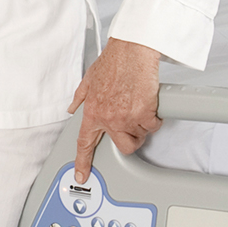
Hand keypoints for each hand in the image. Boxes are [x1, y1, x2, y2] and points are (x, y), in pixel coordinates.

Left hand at [67, 39, 161, 183]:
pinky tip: (148, 102)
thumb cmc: (114, 62)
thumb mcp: (89, 79)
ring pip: (139, 136)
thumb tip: (73, 109)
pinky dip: (154, 117)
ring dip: (142, 125)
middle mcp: (108, 117)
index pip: (85, 142)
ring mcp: (126, 117)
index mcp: (93, 111)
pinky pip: (153, 125)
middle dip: (130, 139)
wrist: (132, 50)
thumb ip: (81, 97)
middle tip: (132, 123)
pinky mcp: (143, 113)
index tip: (82, 175)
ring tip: (138, 105)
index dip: (82, 161)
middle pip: (123, 147)